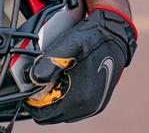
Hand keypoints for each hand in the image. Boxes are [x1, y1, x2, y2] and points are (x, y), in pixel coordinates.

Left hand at [24, 6, 137, 123]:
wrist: (116, 35)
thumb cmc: (93, 37)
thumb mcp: (70, 42)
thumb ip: (51, 60)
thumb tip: (34, 77)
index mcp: (81, 96)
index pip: (43, 112)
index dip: (33, 98)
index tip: (32, 81)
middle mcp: (88, 106)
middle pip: (51, 114)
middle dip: (43, 98)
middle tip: (44, 76)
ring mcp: (93, 107)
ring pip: (60, 112)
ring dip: (54, 98)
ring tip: (56, 76)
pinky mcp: (96, 104)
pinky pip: (71, 109)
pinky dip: (64, 97)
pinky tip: (66, 80)